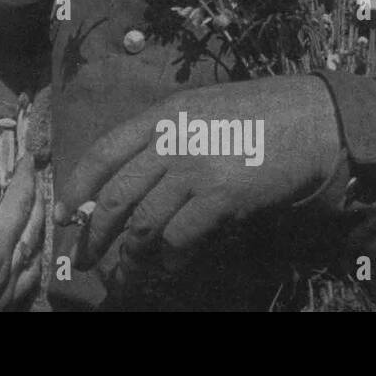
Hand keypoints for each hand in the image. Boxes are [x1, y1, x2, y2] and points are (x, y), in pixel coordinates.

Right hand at [0, 127, 43, 311]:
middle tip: (26, 154)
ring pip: (33, 227)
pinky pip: (34, 263)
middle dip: (23, 173)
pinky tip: (36, 238)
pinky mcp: (14, 292)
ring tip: (38, 185)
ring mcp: (11, 269)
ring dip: (38, 201)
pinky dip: (37, 243)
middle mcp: (0, 243)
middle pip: (19, 199)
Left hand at [55, 75, 341, 270]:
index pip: (102, 152)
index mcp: (160, 115)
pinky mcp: (220, 197)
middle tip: (84, 257)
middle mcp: (169, 141)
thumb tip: (135, 167)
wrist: (311, 119)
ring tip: (129, 271)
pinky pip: (181, 237)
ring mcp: (194, 169)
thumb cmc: (258, 111)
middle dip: (94, 232)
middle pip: (115, 196)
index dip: (76, 185)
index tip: (64, 213)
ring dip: (132, 254)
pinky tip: (169, 268)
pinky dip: (170, 259)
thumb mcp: (199, 105)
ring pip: (144, 223)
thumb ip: (166, 130)